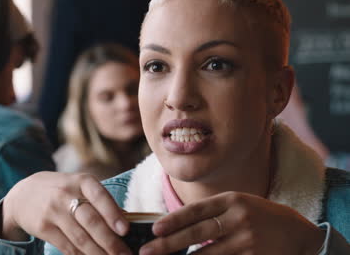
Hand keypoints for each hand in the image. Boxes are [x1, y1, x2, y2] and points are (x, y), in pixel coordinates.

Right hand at [1, 171, 131, 254]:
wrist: (22, 195)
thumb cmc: (61, 190)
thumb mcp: (78, 185)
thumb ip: (99, 200)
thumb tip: (125, 220)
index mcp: (81, 181)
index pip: (99, 196)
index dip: (113, 214)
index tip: (126, 230)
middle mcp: (66, 194)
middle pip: (91, 221)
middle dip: (110, 242)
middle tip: (125, 254)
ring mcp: (53, 211)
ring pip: (80, 238)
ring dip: (98, 253)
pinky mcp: (43, 228)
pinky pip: (67, 246)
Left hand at [140, 192, 324, 254]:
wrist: (302, 234)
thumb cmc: (262, 216)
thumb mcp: (239, 204)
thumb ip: (213, 212)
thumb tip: (179, 226)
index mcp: (232, 199)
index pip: (196, 210)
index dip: (173, 220)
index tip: (154, 230)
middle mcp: (239, 218)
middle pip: (197, 233)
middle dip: (169, 244)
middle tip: (147, 251)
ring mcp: (248, 240)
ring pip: (208, 254)